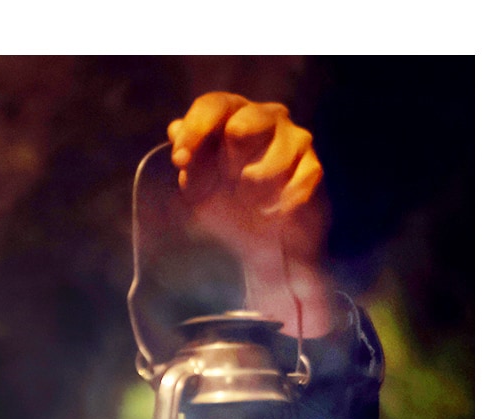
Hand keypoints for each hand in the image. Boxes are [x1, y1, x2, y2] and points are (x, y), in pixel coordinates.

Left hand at [168, 92, 334, 333]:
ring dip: (250, 192)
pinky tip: (271, 211)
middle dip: (227, 163)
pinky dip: (272, 207)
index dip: (195, 130)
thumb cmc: (227, 204)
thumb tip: (175, 128)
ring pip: (264, 165)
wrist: (262, 244)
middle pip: (242, 124)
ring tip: (250, 199)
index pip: (215, 104)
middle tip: (229, 181)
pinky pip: (287, 188)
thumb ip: (189, 159)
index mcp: (235, 114)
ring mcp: (296, 140)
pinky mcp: (313, 169)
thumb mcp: (197, 186)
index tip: (179, 160)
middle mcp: (269, 118)